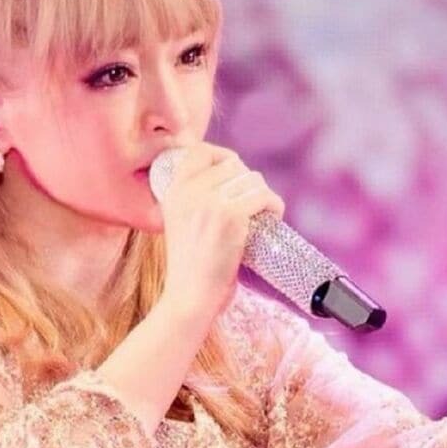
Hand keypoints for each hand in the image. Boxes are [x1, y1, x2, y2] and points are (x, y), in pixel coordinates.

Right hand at [157, 142, 285, 316]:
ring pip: (251, 178)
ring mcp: (209, 201)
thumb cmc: (190, 267)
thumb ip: (193, 200)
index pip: (199, 151)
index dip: (222, 156)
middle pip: (232, 164)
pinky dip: (274, 205)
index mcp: (173, 190)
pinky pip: (263, 196)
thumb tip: (229, 179)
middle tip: (253, 202)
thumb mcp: (179, 223)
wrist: (189, 297)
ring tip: (265, 211)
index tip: (236, 172)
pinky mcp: (230, 216)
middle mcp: (188, 190)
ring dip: (263, 193)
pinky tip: (274, 216)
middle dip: (248, 180)